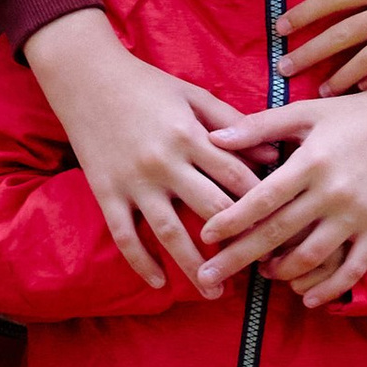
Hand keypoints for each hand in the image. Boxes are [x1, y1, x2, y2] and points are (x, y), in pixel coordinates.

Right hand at [25, 8, 258, 293]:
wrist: (85, 76)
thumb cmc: (146, 83)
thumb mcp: (193, 95)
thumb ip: (232, 125)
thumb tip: (272, 155)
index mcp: (190, 135)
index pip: (236, 177)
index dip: (262, 203)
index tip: (281, 225)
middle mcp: (164, 163)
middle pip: (211, 210)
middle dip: (238, 241)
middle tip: (259, 266)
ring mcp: (134, 182)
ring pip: (170, 233)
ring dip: (194, 267)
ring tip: (214, 291)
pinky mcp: (106, 193)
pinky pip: (125, 237)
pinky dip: (141, 263)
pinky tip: (159, 284)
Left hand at [199, 76, 366, 306]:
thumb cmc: (355, 113)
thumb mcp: (306, 112)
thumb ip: (259, 126)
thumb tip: (212, 139)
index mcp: (312, 160)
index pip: (263, 198)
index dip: (232, 219)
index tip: (206, 236)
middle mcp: (334, 191)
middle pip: (279, 233)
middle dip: (239, 257)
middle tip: (208, 276)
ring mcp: (359, 213)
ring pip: (312, 256)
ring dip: (281, 272)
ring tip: (261, 275)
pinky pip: (353, 268)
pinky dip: (328, 288)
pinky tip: (307, 298)